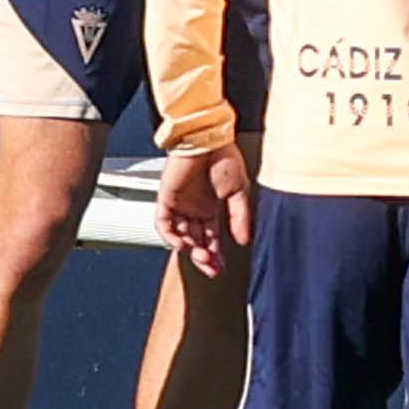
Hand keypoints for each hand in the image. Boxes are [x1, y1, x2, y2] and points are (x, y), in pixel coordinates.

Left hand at [157, 144, 255, 274]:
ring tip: (202, 257)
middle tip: (212, 269)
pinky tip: (184, 245)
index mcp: (211, 208)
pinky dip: (172, 236)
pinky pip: (164, 224)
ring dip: (190, 249)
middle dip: (203, 257)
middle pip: (195, 241)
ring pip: (180, 235)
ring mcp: (179, 205)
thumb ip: (239, 217)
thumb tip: (243, 240)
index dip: (215, 254)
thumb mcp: (239, 192)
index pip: (210, 238)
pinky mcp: (166, 199)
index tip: (220, 268)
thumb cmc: (224, 158)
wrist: (208, 139)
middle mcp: (194, 209)